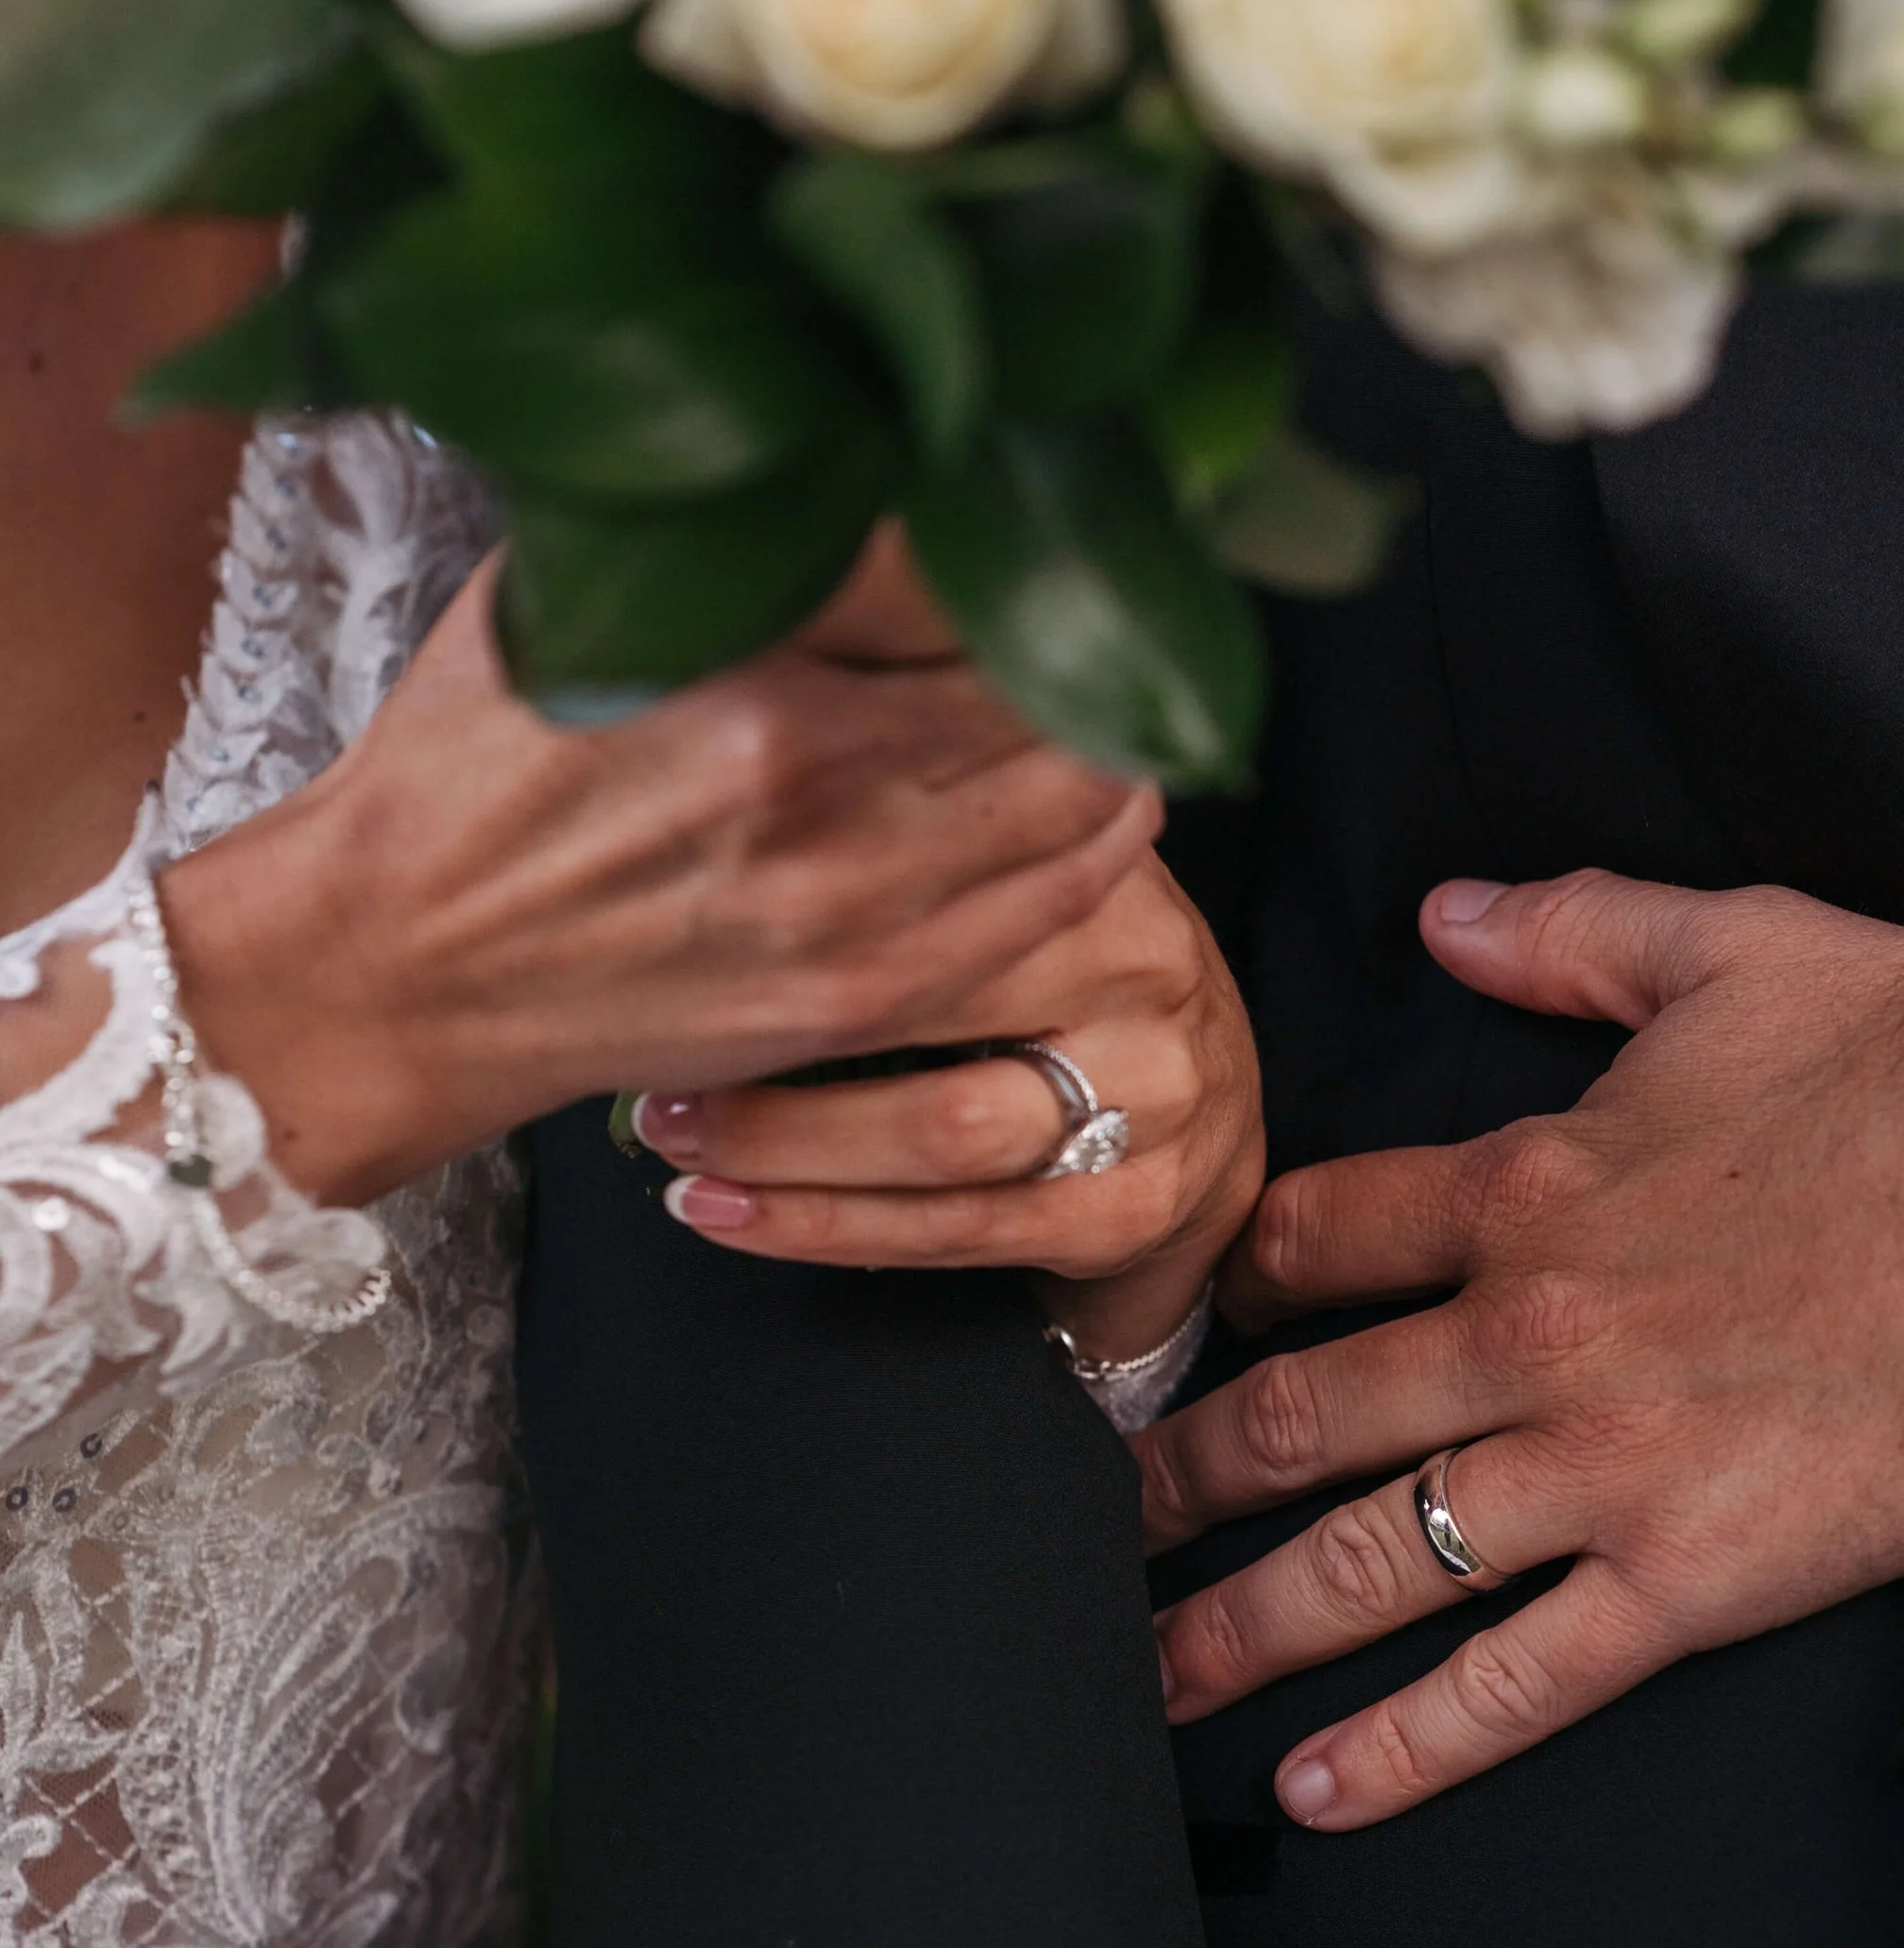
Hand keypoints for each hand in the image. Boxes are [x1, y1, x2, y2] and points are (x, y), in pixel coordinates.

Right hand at [165, 556, 1159, 1205]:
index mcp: (734, 645)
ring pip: (1080, 777)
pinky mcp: (869, 988)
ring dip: (1110, 716)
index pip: (960, 554)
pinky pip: (1058, 895)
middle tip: (1091, 578)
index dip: (1009, 515)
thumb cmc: (471, 763)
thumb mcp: (568, 593)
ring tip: (1106, 673)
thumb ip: (722, 531)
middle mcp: (809, 769)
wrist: (397, 969)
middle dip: (1077, 611)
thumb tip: (861, 445)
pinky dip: (1105, 827)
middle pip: (1046, 661)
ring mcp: (852, 894)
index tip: (1028, 493)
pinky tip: (1107, 782)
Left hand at [633, 852, 1264, 1363]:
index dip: (812, 889)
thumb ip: (931, 809)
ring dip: (788, 1143)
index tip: (693, 896)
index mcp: (1104, 867)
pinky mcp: (1125, 1213)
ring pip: (944, 1131)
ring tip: (672, 1134)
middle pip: (941, 1001)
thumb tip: (762, 715)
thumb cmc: (1066, 974)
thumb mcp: (1021, 865)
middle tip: (654, 1036)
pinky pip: (952, 1232)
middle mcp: (1146, 977)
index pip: (952, 868)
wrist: (1204, 1118)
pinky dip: (823, 1228)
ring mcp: (1152, 1104)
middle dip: (776, 1026)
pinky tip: (729, 1215)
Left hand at [1142, 872, 1903, 1830]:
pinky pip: (1519, 1681)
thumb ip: (1565, 929)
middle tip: (1096, 1515)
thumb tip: (1441, 910)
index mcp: (1524, 1183)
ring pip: (1368, 1559)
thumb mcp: (1731, 944)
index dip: (1231, 1278)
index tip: (1183, 1318)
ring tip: (1146, 1663)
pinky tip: (1314, 1783)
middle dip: (1180, 1472)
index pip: (1316, 1237)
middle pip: (1298, 1415)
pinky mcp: (1693, 1577)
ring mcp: (1599, 1467)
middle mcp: (1525, 1335)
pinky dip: (1407, 1743)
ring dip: (1237, 1621)